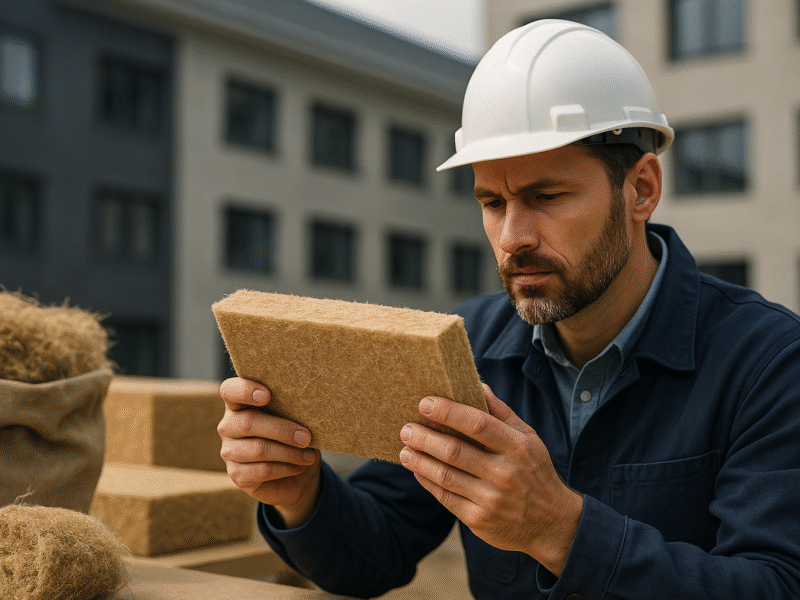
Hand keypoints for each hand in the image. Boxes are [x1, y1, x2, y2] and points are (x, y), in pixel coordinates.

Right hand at [217, 377, 321, 527]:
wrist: (297, 475)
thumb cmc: (294, 436)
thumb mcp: (295, 419)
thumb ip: (292, 409)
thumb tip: (308, 407)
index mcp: (240, 404)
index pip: (229, 391)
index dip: (244, 390)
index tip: (267, 395)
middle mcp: (229, 425)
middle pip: (248, 423)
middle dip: (282, 429)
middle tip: (306, 437)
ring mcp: (229, 451)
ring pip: (259, 449)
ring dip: (289, 452)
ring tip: (309, 455)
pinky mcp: (237, 474)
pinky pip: (263, 470)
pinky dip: (286, 468)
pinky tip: (299, 466)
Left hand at [398, 384, 582, 575]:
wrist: (553, 524)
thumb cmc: (535, 472)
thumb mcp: (528, 438)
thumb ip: (501, 412)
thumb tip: (477, 384)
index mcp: (517, 447)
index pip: (477, 423)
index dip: (448, 412)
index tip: (425, 404)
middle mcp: (504, 473)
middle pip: (454, 450)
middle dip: (424, 437)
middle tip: (406, 428)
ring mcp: (490, 499)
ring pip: (444, 475)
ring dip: (419, 460)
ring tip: (404, 448)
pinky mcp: (478, 520)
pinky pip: (444, 497)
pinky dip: (426, 481)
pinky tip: (417, 470)